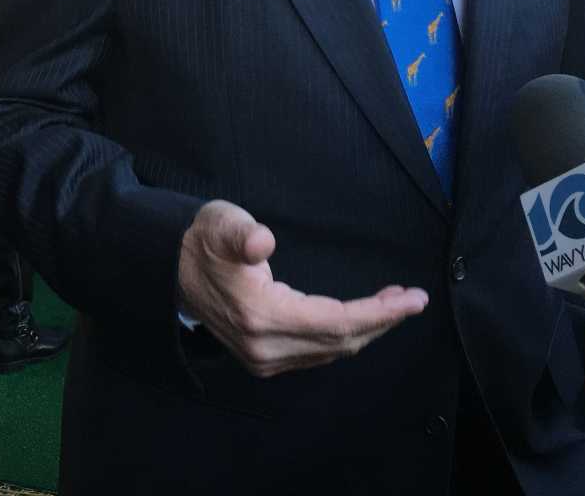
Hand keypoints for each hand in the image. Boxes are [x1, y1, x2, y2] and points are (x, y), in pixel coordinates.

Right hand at [176, 200, 428, 377]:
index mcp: (261, 316)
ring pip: (332, 352)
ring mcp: (263, 359)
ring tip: (393, 304)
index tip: (413, 299)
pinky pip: (318, 354)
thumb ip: (242, 232)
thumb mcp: (222, 224)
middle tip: (412, 299)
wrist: (170, 268)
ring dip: (367, 331)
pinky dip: (345, 338)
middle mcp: (264, 347)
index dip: (380, 313)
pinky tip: (359, 319)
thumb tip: (262, 241)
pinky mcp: (262, 360)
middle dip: (382, 322)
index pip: (337, 322)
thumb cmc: (203, 240)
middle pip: (341, 342)